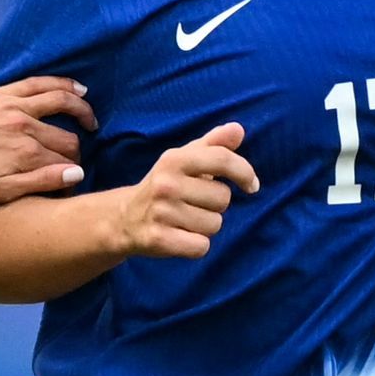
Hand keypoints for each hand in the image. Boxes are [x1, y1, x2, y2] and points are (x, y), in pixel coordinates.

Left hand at [0, 77, 89, 205]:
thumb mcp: (0, 192)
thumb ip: (41, 182)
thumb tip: (77, 172)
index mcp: (26, 153)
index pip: (67, 161)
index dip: (71, 173)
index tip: (67, 181)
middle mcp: (23, 125)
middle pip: (67, 136)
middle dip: (76, 149)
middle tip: (76, 157)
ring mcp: (12, 106)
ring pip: (60, 100)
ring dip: (81, 108)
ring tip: (91, 118)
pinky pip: (38, 83)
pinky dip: (60, 83)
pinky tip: (76, 88)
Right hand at [107, 123, 257, 261]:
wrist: (123, 218)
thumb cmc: (164, 186)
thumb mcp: (183, 160)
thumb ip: (213, 145)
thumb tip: (238, 129)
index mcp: (174, 160)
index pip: (222, 159)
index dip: (245, 172)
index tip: (251, 186)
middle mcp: (166, 184)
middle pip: (223, 199)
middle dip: (215, 205)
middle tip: (193, 204)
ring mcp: (161, 212)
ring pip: (214, 224)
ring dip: (205, 226)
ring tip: (184, 220)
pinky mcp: (158, 239)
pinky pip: (201, 246)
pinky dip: (196, 246)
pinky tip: (180, 236)